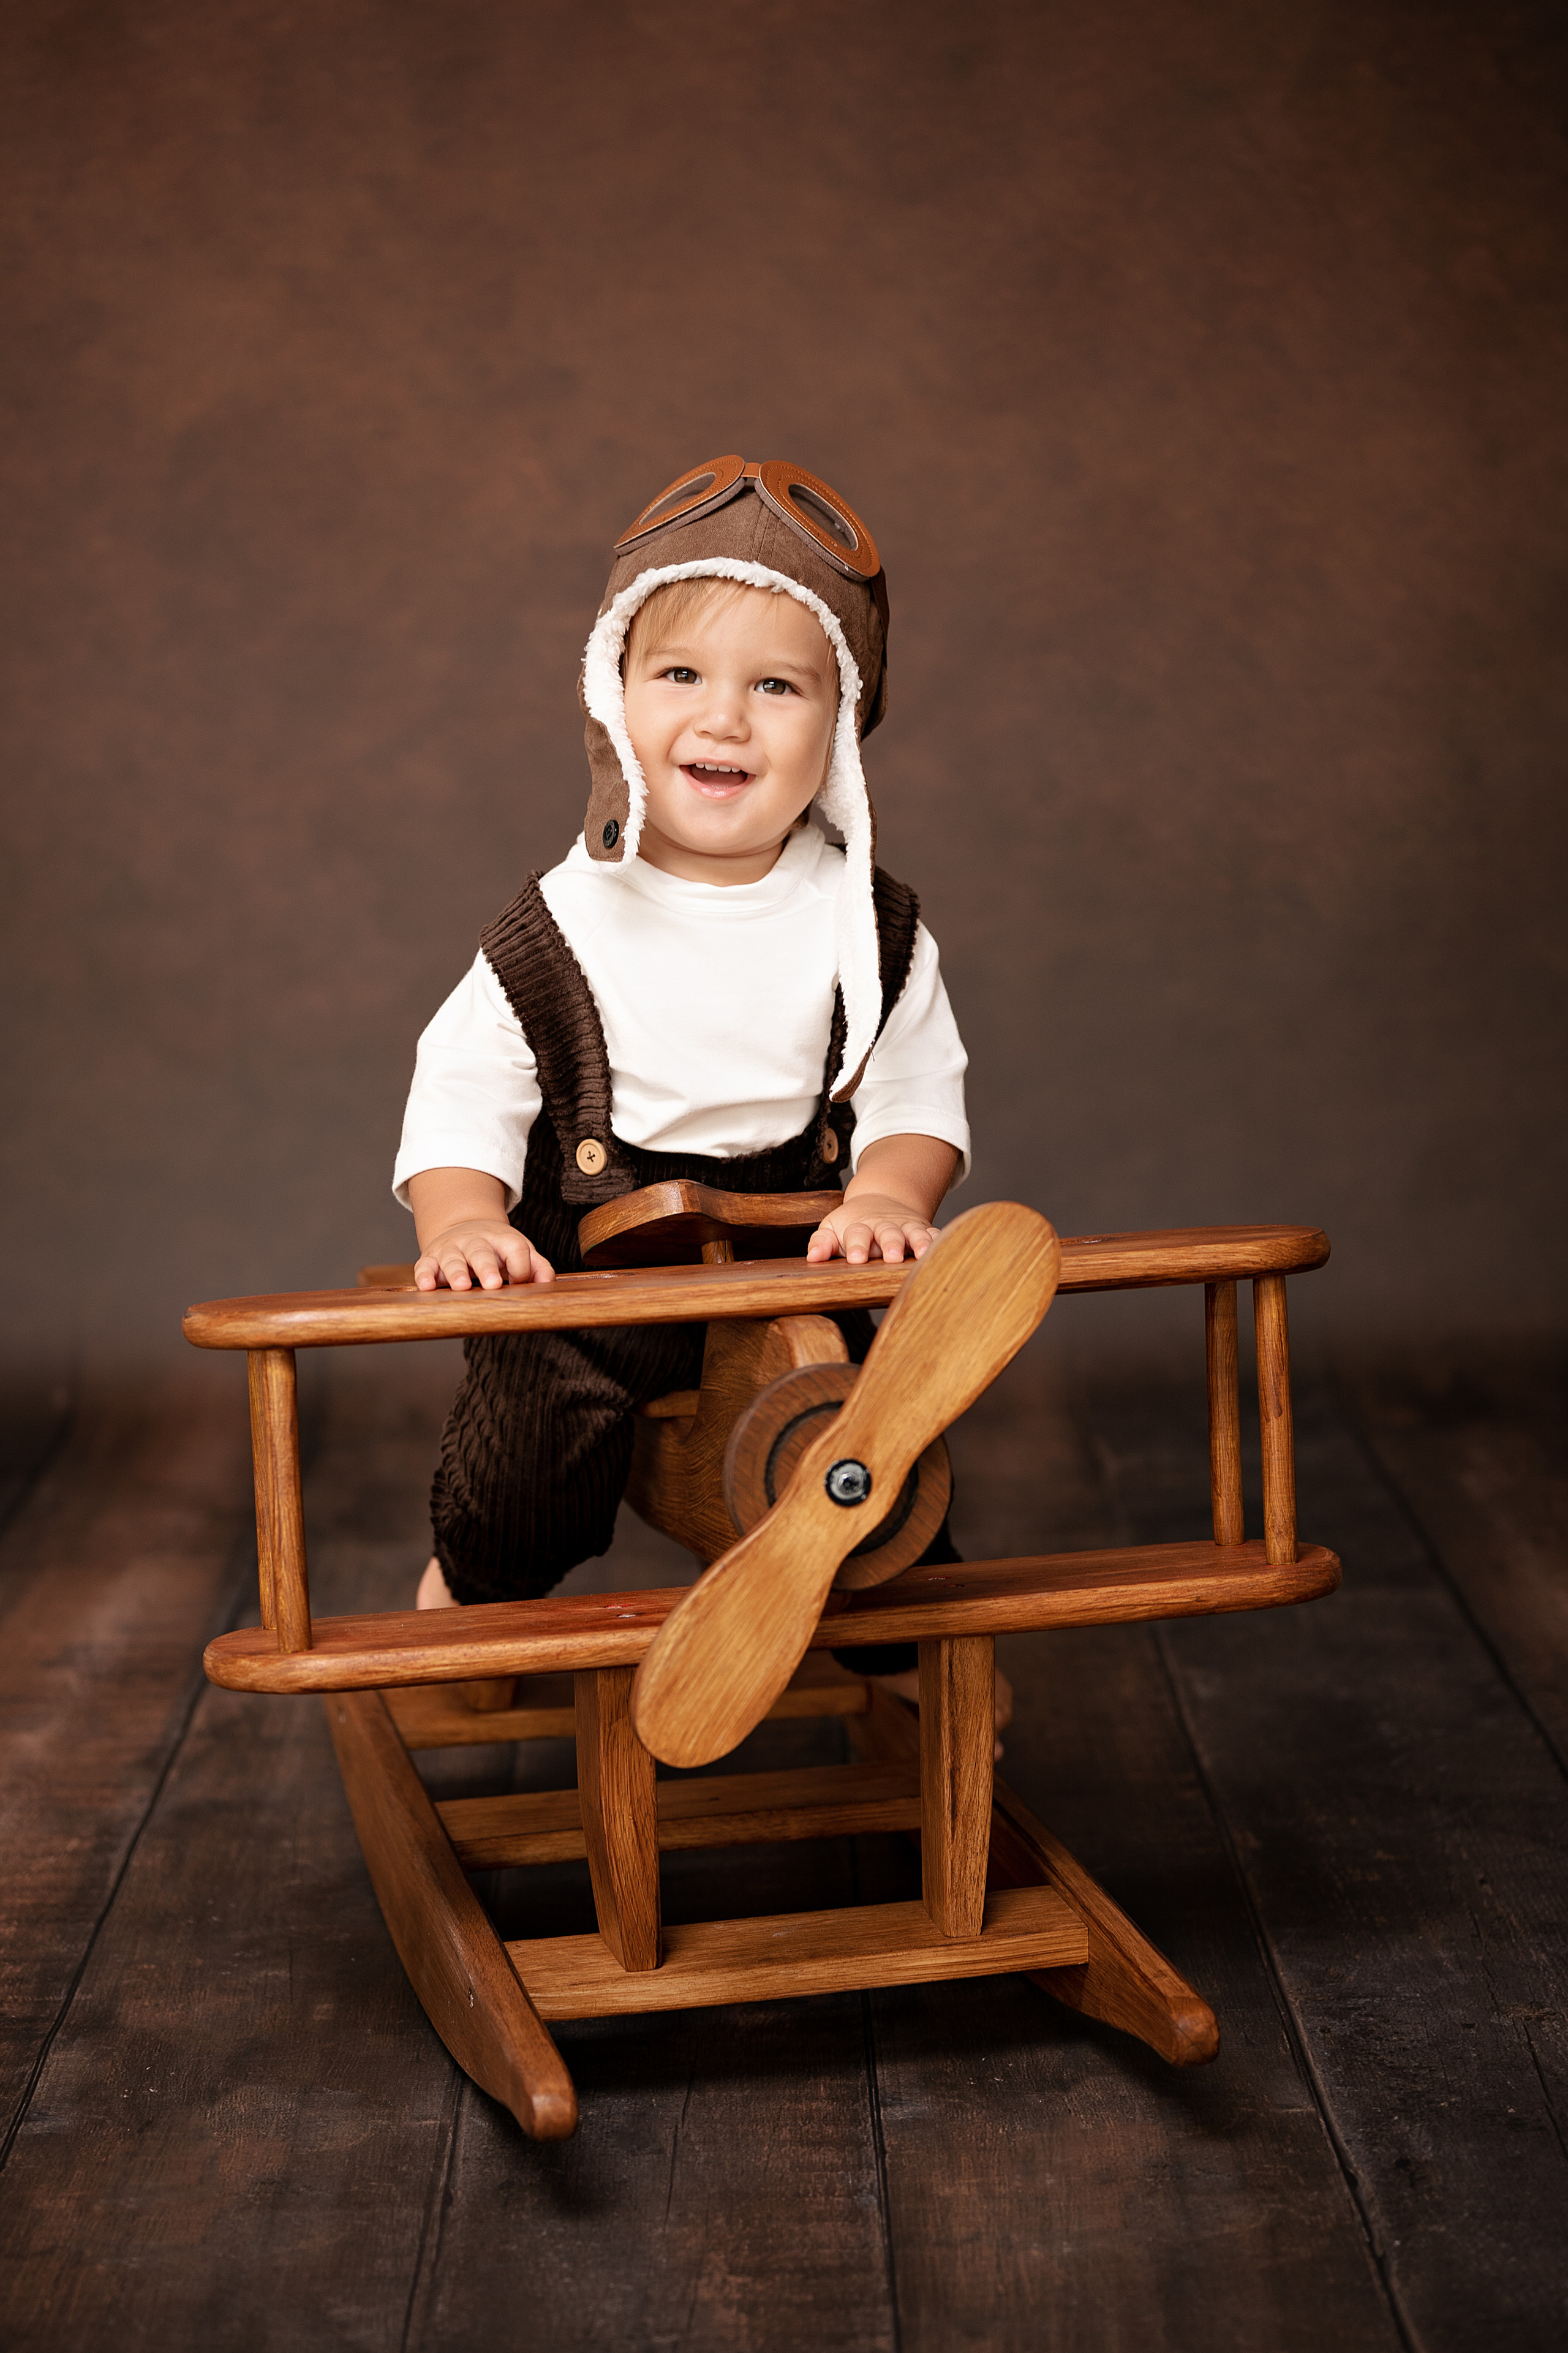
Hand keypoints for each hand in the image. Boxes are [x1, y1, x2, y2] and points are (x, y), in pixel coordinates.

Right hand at [414, 1219, 553, 1291]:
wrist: (463, 1227)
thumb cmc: (497, 1248)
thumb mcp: (519, 1251)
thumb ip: (537, 1266)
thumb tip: (547, 1283)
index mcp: (501, 1239)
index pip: (514, 1248)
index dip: (520, 1266)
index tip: (520, 1282)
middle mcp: (475, 1242)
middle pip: (481, 1252)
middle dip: (486, 1267)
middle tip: (493, 1284)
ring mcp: (451, 1249)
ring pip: (453, 1259)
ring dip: (456, 1272)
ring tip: (461, 1287)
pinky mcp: (431, 1259)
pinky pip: (425, 1266)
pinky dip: (424, 1276)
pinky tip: (426, 1287)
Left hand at [805, 1190, 940, 1266]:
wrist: (880, 1200)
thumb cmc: (852, 1224)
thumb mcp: (832, 1229)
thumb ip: (823, 1243)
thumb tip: (812, 1257)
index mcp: (860, 1227)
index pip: (857, 1234)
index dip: (857, 1246)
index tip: (857, 1259)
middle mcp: (884, 1226)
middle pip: (887, 1233)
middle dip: (890, 1244)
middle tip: (891, 1257)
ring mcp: (904, 1227)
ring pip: (913, 1233)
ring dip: (919, 1242)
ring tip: (923, 1254)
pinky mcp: (922, 1229)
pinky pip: (933, 1233)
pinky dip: (939, 1239)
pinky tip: (944, 1248)